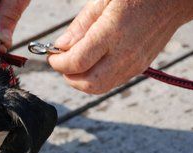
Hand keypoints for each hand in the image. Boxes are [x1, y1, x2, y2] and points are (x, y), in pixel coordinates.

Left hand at [48, 0, 192, 93]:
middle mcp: (125, 53)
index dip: (59, 63)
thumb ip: (81, 24)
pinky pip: (112, 83)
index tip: (52, 56)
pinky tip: (93, 64)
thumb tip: (61, 45)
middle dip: (68, 77)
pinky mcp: (140, 68)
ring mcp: (134, 64)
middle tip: (62, 63)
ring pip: (99, 88)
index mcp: (113, 32)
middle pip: (88, 83)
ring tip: (75, 65)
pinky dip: (96, 79)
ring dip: (81, 82)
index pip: (77, 62)